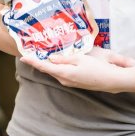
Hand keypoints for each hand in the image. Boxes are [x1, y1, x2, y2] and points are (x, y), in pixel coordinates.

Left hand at [19, 47, 134, 92]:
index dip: (33, 61)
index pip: (44, 67)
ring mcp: (70, 83)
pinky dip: (56, 68)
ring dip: (48, 65)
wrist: (111, 80)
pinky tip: (57, 61)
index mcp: (64, 73)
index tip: (23, 57)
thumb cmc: (97, 67)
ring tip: (42, 54)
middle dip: (39, 62)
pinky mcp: (75, 82)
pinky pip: (61, 74)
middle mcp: (64, 80)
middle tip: (32, 52)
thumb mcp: (80, 59)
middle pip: (48, 70)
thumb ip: (64, 59)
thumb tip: (51, 59)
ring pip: (55, 72)